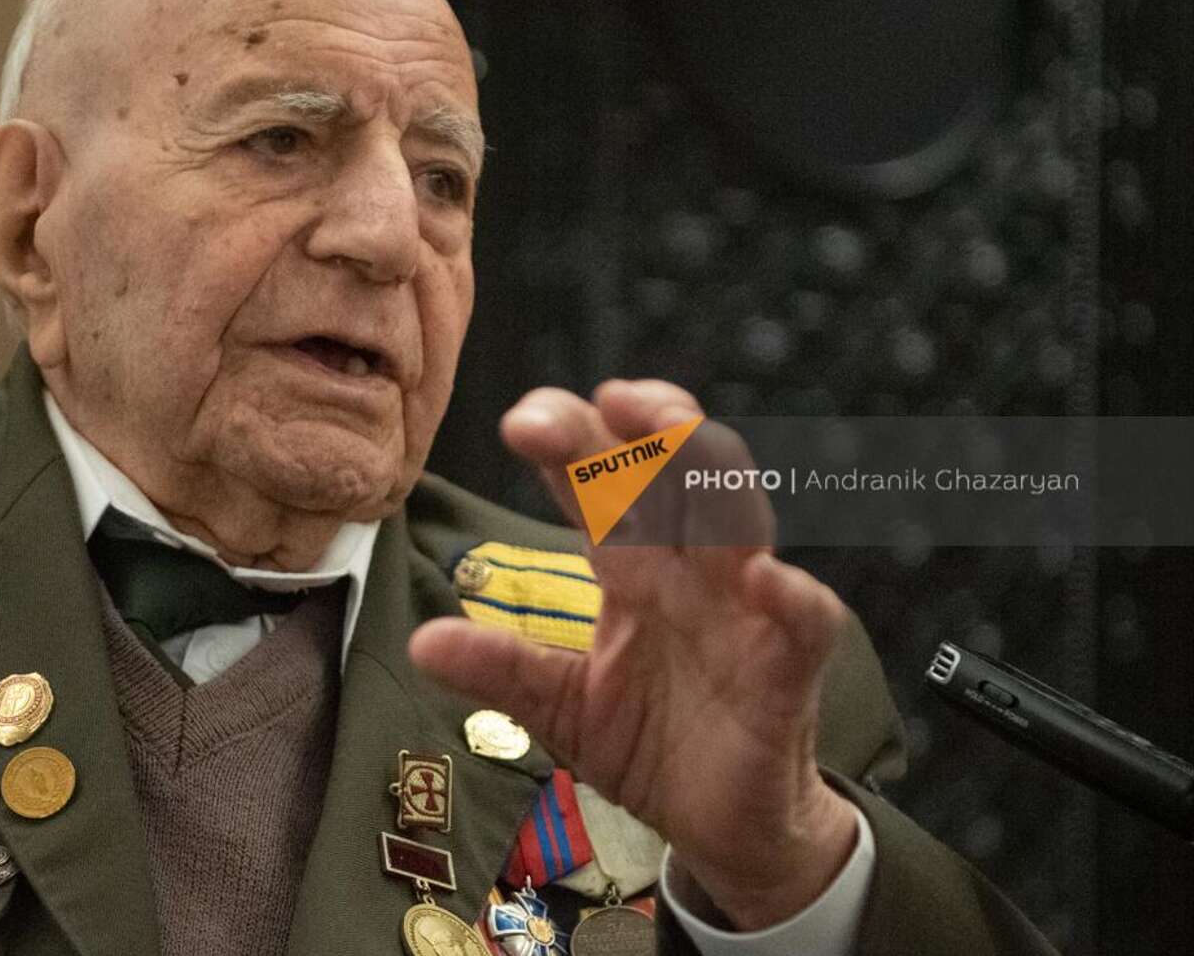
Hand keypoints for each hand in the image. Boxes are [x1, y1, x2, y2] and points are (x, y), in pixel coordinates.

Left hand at [408, 379, 858, 928]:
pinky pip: (805, 619)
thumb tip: (422, 640)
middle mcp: (687, 568)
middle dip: (639, 428)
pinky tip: (761, 576)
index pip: (600, 483)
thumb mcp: (558, 706)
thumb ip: (500, 668)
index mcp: (629, 564)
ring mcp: (743, 610)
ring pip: (739, 518)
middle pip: (671, 474)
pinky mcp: (788, 668)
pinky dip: (789, 595)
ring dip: (709, 471)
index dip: (571, 441)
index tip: (525, 421)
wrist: (721, 824)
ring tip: (672, 432)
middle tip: (597, 402)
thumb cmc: (649, 742)